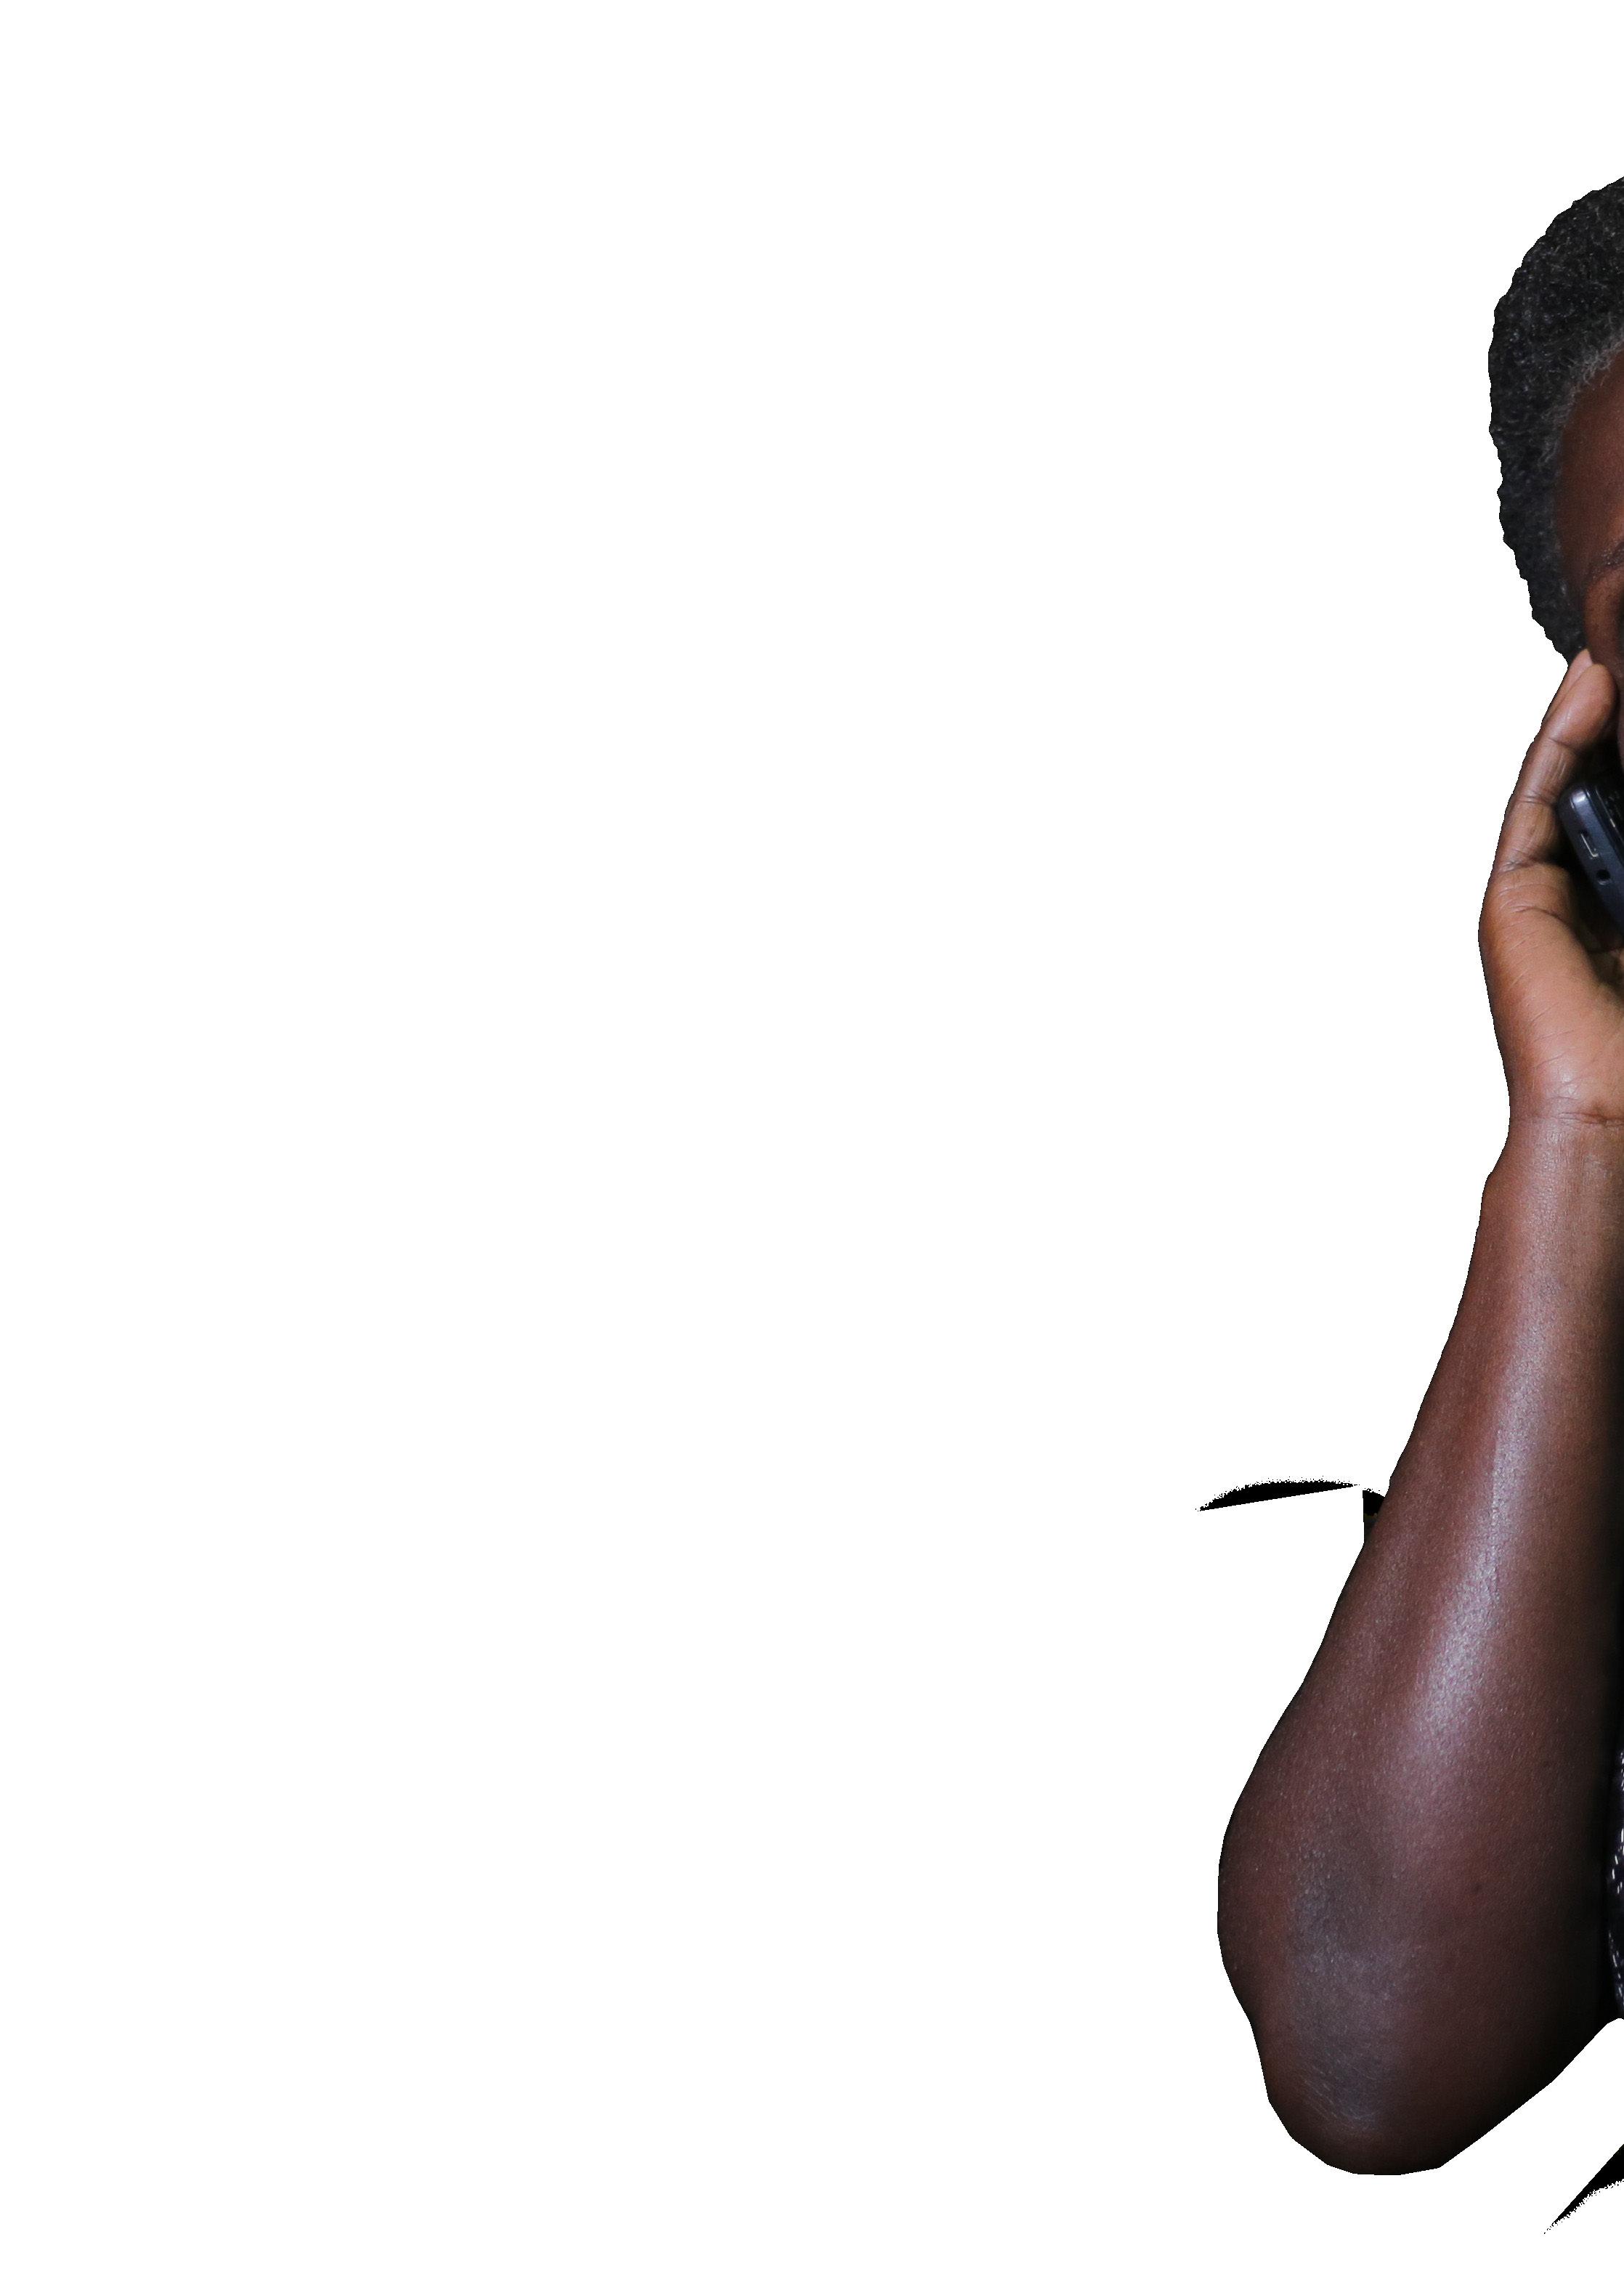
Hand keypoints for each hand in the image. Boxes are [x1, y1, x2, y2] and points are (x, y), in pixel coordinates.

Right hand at [1480, 650, 1623, 1129]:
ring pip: (1572, 778)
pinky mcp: (1511, 894)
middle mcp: (1584, 898)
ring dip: (1595, 709)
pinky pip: (1539, 795)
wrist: (1607, 1108)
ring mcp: (1541, 895)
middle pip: (1609, 783)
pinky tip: (1590, 681)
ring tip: (1619, 643)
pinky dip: (1563, 736)